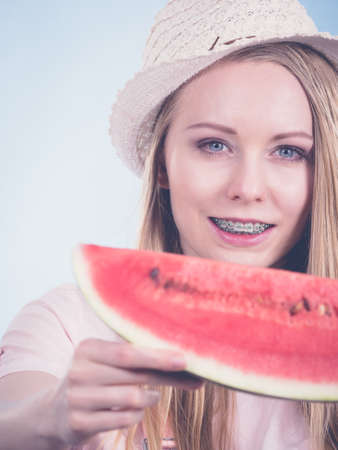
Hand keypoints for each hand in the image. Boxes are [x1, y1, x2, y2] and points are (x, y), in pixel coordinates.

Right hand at [45, 338, 201, 446]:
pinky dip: (137, 415)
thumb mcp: (102, 361)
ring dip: (150, 398)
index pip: (128, 352)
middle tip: (195, 379)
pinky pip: (124, 420)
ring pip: (132, 398)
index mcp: (87, 349)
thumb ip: (131, 355)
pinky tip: (135, 410)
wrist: (53, 412)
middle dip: (169, 376)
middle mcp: (80, 371)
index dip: (158, 356)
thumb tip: (175, 355)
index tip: (185, 359)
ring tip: (153, 396)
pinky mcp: (79, 423)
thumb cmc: (91, 379)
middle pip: (134, 374)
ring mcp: (77, 398)